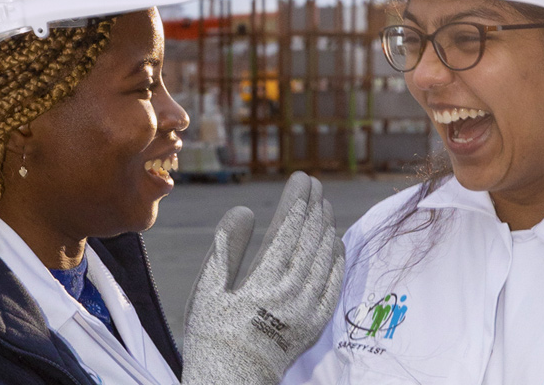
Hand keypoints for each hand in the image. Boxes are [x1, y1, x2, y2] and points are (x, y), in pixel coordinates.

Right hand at [180, 172, 343, 384]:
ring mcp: (306, 311)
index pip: (287, 229)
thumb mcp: (206, 290)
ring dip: (326, 230)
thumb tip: (245, 210)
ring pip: (324, 260)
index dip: (296, 201)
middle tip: (317, 185)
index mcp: (261, 282)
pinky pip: (333, 288)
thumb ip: (226, 248)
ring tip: (325, 207)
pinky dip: (337, 262)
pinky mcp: (314, 326)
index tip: (301, 179)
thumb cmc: (211, 333)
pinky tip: (336, 245)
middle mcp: (290, 294)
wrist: (230, 381)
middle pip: (309, 240)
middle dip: (314, 208)